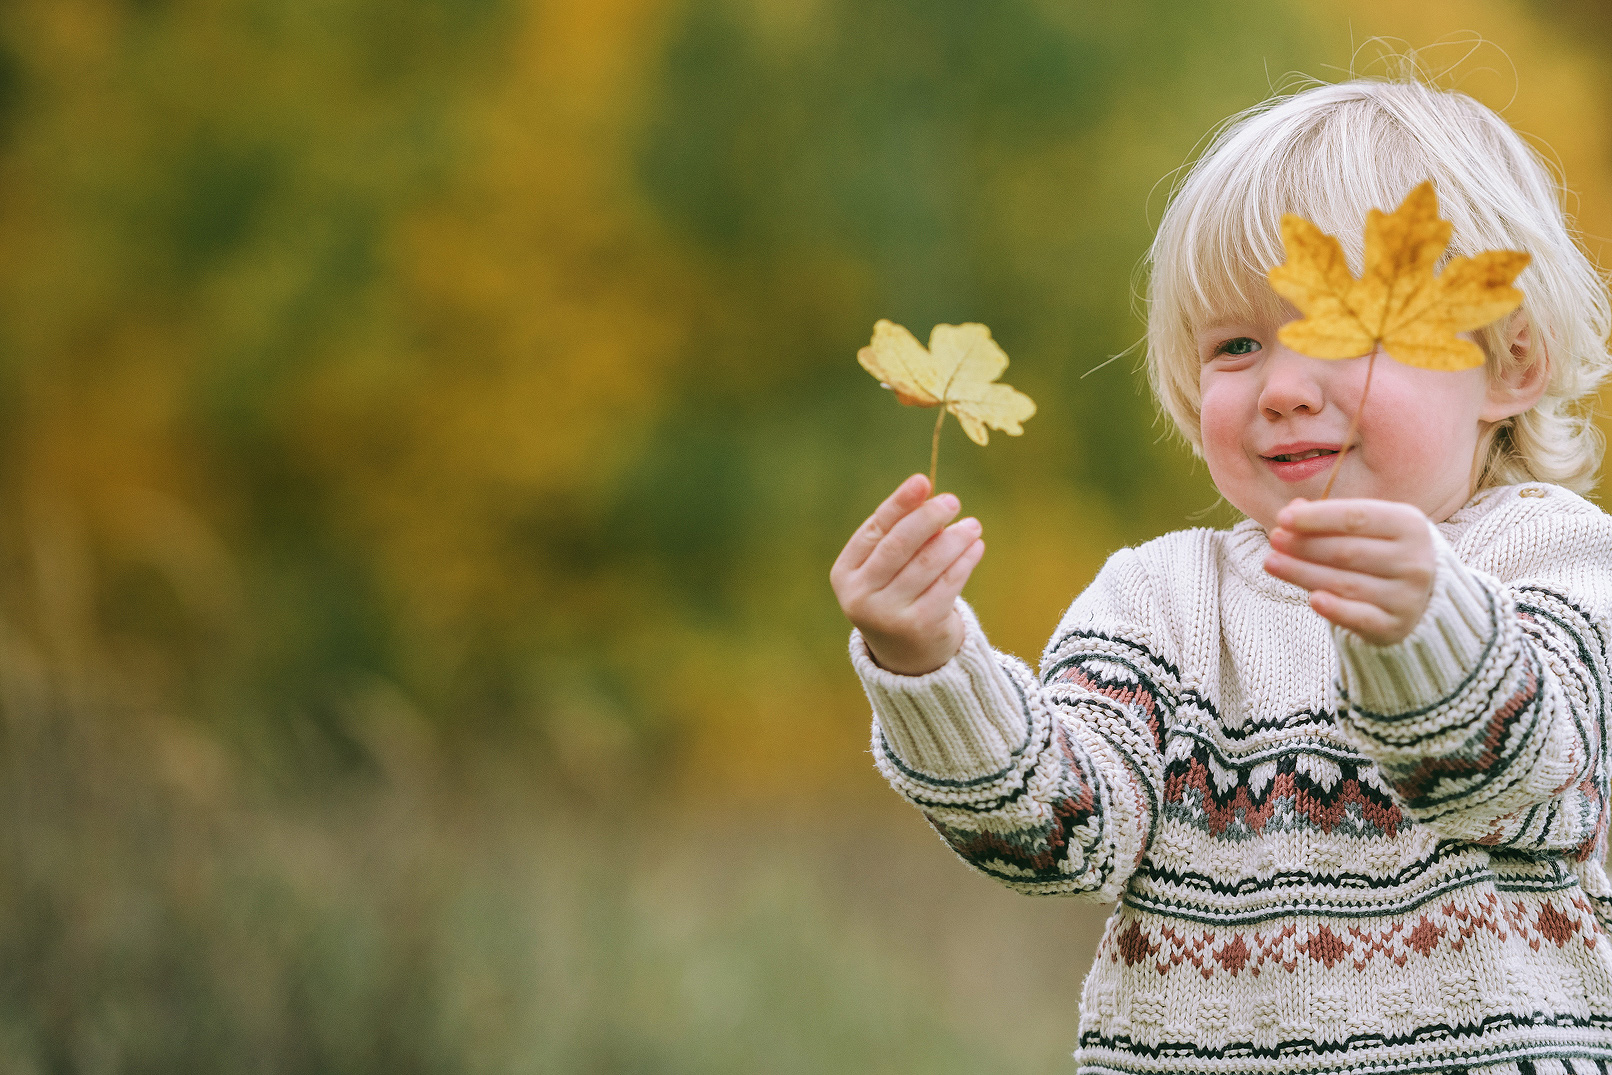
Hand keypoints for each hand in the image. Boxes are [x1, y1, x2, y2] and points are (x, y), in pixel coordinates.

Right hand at [830, 473, 985, 674]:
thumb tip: (930, 495)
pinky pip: (948, 583)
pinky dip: (965, 561)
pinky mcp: (920, 626)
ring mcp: (889, 614)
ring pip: (928, 563)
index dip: (898, 503)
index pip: (873, 530)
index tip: (922, 481)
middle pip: (898, 545)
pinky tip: (976, 547)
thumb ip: (900, 536)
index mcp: (845, 574)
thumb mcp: (886, 570)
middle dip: (928, 517)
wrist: (907, 657)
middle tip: (952, 500)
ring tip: (972, 525)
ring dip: (954, 538)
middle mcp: (861, 596)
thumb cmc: (896, 596)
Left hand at [1263, 497, 1434, 645]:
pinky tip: (1312, 600)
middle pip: (1347, 551)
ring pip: (1346, 583)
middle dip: (1304, 546)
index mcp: (1410, 525)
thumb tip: (1293, 510)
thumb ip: (1331, 518)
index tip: (1282, 518)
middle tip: (1274, 541)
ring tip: (1271, 563)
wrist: (1422, 597)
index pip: (1356, 517)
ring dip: (1303, 573)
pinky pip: (1360, 618)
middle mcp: (1414, 560)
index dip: (1317, 517)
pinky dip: (1336, 610)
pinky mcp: (1395, 626)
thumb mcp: (1367, 528)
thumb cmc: (1382, 551)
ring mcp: (1407, 596)